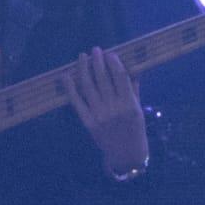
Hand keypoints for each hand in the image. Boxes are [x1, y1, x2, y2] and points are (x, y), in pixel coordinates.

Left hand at [60, 47, 148, 174]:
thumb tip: (131, 67)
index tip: (110, 54)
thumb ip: (134, 89)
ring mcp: (99, 115)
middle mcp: (114, 109)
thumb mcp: (138, 110)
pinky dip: (70, 88)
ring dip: (84, 69)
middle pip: (103, 79)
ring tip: (83, 56)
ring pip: (89, 87)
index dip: (114, 63)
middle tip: (95, 50)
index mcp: (129, 105)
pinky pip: (77, 102)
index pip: (120, 77)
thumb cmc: (135, 129)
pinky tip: (66, 75)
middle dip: (98, 61)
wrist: (126, 155)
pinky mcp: (88, 122)